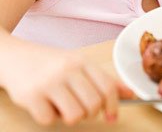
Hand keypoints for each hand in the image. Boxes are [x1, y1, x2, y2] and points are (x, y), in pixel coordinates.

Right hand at [0, 39, 133, 125]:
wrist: (15, 56)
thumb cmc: (50, 63)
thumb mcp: (78, 65)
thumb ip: (104, 80)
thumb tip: (131, 94)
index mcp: (81, 61)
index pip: (107, 87)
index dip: (113, 106)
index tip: (111, 116)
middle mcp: (67, 69)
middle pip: (93, 105)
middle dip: (89, 112)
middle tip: (78, 106)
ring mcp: (49, 81)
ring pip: (74, 116)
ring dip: (68, 116)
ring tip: (60, 103)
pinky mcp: (32, 95)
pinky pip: (49, 120)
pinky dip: (47, 116)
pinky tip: (43, 102)